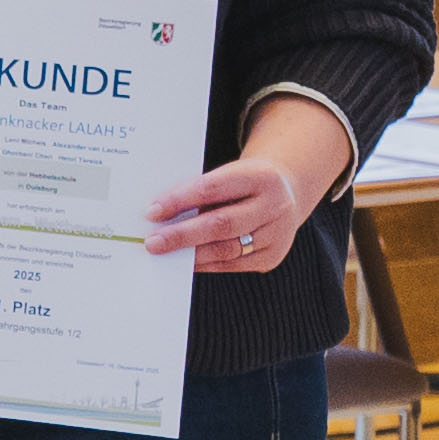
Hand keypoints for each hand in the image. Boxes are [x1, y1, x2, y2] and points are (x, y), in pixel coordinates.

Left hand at [150, 92, 347, 272]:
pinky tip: (186, 260)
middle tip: (152, 242)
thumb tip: (158, 216)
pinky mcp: (272, 257)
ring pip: (227, 249)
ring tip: (164, 253)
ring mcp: (277, 234)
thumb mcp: (228, 175)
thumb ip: (199, 191)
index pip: (212, 188)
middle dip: (182, 235)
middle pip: (222, 224)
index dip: (180, 200)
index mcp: (260, 176)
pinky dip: (205, 263)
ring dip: (191, 254)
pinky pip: (232, 264)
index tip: (152, 211)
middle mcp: (274, 206)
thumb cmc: (243, 182)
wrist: (287, 192)